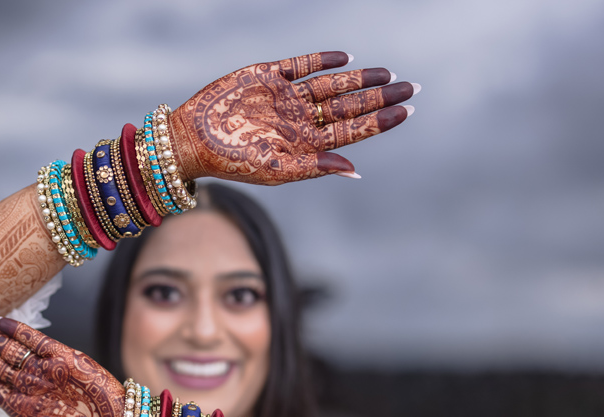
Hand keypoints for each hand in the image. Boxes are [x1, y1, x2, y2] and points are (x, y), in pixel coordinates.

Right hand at [169, 51, 415, 183]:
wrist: (191, 139)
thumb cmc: (231, 162)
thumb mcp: (275, 170)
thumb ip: (314, 167)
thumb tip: (353, 170)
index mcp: (305, 144)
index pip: (352, 130)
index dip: (380, 121)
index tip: (407, 110)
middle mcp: (300, 119)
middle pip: (349, 106)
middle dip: (380, 98)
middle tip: (411, 87)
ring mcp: (286, 96)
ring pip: (332, 85)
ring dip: (359, 79)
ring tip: (387, 74)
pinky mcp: (268, 75)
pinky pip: (302, 65)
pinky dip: (323, 60)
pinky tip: (346, 58)